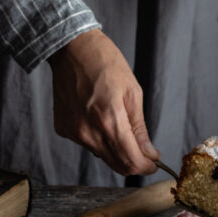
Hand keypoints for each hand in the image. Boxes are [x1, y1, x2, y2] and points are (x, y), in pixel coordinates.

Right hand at [48, 29, 158, 175]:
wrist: (72, 49)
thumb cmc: (104, 64)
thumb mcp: (132, 93)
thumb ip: (139, 129)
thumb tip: (149, 153)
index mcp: (109, 120)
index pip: (131, 161)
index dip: (146, 166)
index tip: (154, 163)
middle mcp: (88, 132)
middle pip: (117, 165)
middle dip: (134, 162)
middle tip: (144, 151)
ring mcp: (74, 132)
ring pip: (102, 156)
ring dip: (116, 150)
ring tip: (120, 126)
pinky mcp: (63, 129)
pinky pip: (87, 144)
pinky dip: (98, 139)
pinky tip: (99, 118)